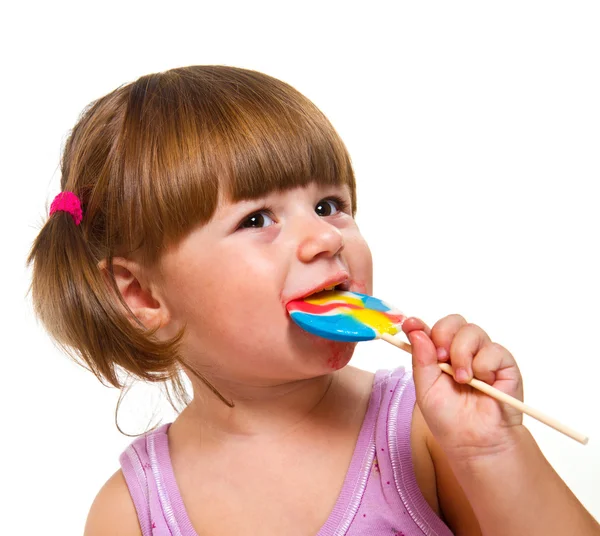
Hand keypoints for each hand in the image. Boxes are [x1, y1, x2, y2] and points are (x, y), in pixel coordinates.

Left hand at [403, 314, 523, 460]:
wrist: (475, 442)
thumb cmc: (449, 419)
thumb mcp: (425, 389)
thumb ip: (421, 359)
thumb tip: (415, 330)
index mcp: (440, 355)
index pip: (430, 330)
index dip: (419, 324)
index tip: (410, 325)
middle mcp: (461, 351)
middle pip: (453, 322)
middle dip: (443, 335)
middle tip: (441, 359)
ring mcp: (483, 355)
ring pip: (472, 331)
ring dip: (462, 354)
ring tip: (462, 379)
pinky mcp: (504, 363)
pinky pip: (493, 350)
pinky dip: (483, 365)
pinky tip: (482, 383)